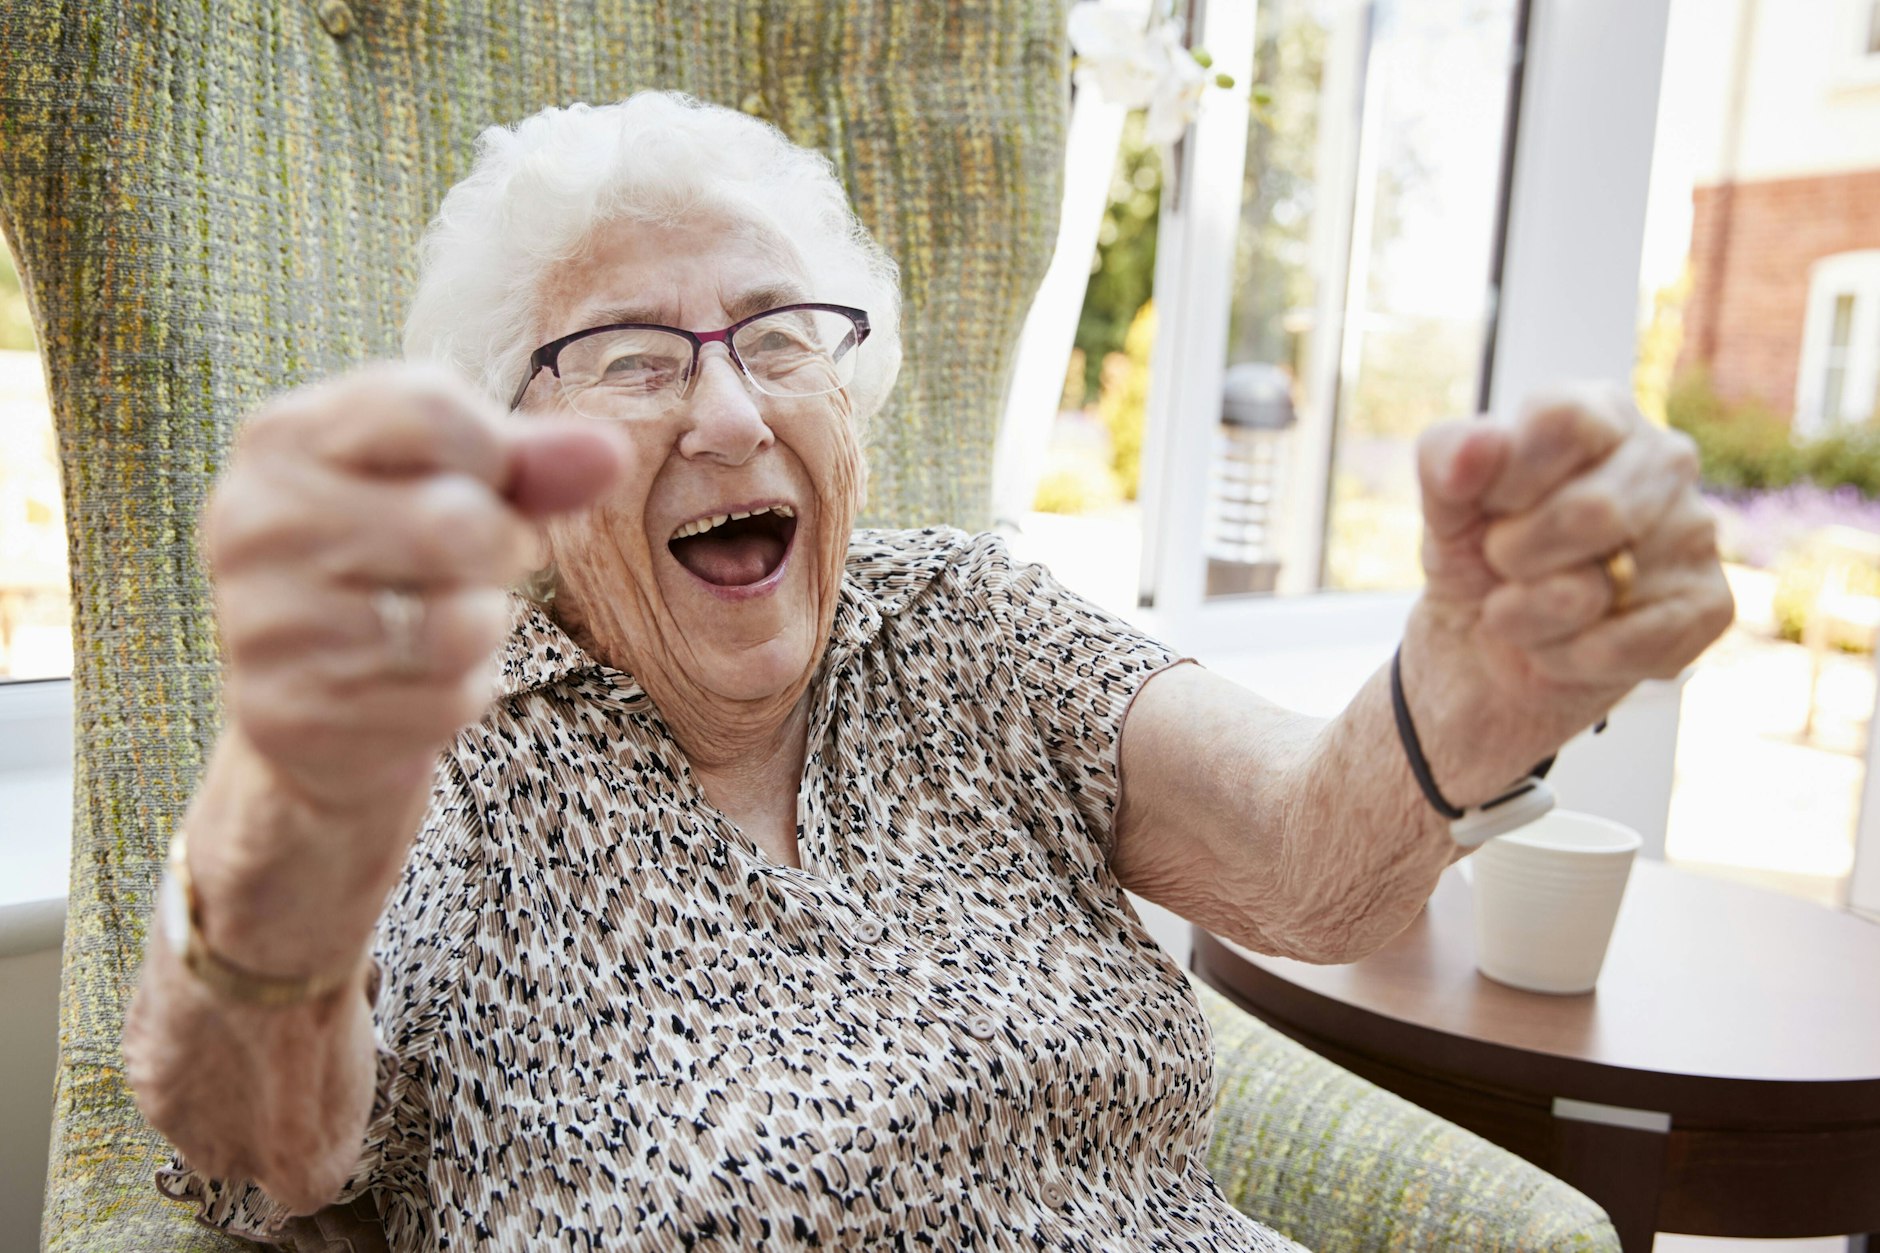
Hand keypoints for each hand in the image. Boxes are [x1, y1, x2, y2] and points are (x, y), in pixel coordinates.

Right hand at [205, 363, 625, 812]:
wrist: (319, 699)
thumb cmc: (401, 564)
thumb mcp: (463, 490)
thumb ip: (533, 464)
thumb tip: (610, 454)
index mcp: (282, 438)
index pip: (430, 409)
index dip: (494, 453)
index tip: (482, 480)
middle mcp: (252, 521)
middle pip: (456, 522)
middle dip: (501, 549)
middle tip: (474, 564)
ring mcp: (261, 622)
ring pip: (459, 625)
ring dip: (483, 628)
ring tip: (441, 622)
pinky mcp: (286, 714)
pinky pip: (444, 701)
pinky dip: (459, 694)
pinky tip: (413, 682)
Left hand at [1403, 383, 1733, 803]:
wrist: (1489, 650)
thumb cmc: (1477, 555)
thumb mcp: (1444, 504)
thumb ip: (1446, 458)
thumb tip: (1479, 444)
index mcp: (1602, 412)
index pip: (1564, 420)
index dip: (1507, 478)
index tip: (1486, 508)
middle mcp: (1664, 461)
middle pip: (1591, 510)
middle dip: (1515, 556)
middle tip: (1503, 565)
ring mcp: (1695, 532)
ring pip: (1596, 587)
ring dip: (1529, 616)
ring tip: (1526, 608)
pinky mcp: (1709, 607)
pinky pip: (1622, 646)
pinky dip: (1564, 658)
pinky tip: (1560, 646)